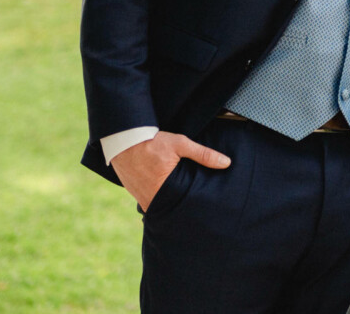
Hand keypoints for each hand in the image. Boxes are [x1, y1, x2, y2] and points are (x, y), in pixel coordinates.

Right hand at [110, 130, 230, 211]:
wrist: (122, 138)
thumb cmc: (152, 141)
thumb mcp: (180, 144)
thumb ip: (203, 154)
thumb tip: (226, 163)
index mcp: (161, 191)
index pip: (180, 208)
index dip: (190, 211)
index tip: (202, 211)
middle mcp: (149, 198)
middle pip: (169, 210)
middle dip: (181, 209)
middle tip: (196, 210)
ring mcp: (139, 196)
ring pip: (159, 206)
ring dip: (169, 204)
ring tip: (183, 203)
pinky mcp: (134, 192)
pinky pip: (149, 200)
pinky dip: (158, 198)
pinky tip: (167, 194)